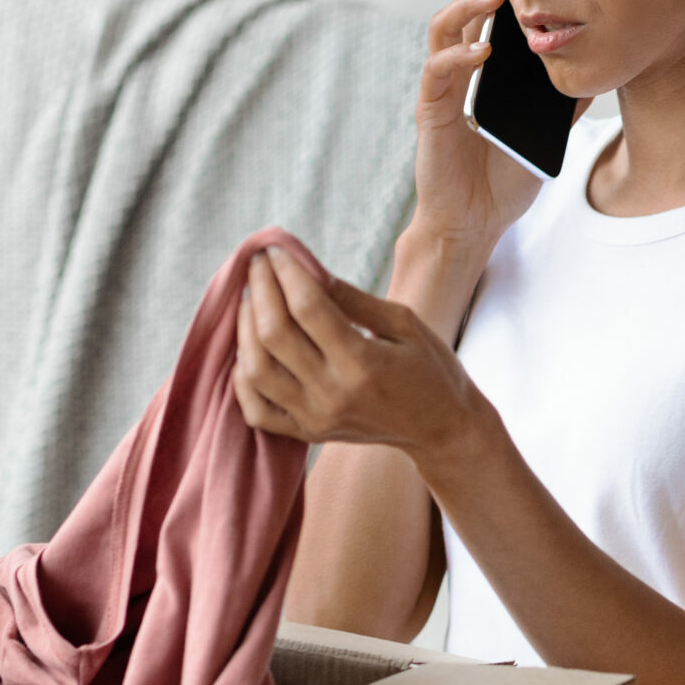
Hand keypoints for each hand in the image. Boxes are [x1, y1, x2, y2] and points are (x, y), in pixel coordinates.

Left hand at [232, 246, 490, 462]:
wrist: (441, 429)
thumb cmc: (430, 369)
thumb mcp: (404, 323)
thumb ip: (353, 299)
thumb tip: (308, 270)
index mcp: (363, 363)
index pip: (307, 307)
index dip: (286, 272)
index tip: (274, 250)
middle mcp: (333, 394)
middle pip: (274, 334)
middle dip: (259, 290)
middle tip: (257, 265)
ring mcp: (316, 418)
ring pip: (256, 370)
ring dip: (244, 328)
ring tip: (250, 299)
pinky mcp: (308, 434)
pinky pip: (257, 410)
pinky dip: (243, 378)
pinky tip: (249, 347)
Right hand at [411, 0, 590, 249]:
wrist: (473, 223)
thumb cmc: (502, 181)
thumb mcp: (546, 132)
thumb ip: (563, 100)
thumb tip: (598, 70)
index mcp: (480, 73)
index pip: (486, 17)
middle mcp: (456, 73)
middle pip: (462, 10)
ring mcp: (440, 90)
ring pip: (442, 30)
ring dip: (467, 6)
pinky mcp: (430, 112)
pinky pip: (438, 72)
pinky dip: (459, 56)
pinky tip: (483, 49)